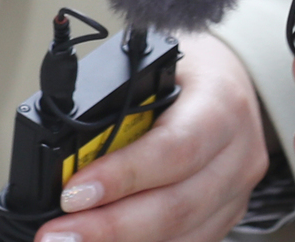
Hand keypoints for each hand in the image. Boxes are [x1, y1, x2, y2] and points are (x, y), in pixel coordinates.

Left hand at [37, 34, 269, 241]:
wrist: (231, 84)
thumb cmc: (188, 74)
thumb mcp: (157, 70)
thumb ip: (121, 108)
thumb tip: (65, 156)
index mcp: (222, 103)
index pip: (175, 149)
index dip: (123, 176)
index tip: (73, 195)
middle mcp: (238, 152)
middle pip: (176, 207)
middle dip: (110, 228)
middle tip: (56, 236)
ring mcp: (237, 190)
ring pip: (179, 236)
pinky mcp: (227, 216)